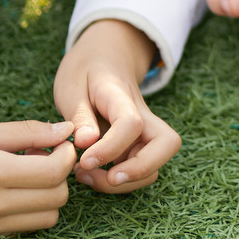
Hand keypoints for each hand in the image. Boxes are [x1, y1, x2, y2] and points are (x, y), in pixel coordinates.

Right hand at [0, 120, 76, 238]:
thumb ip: (27, 133)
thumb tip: (67, 130)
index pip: (55, 174)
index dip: (66, 156)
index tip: (59, 143)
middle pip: (57, 199)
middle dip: (59, 176)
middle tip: (43, 157)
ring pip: (45, 219)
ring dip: (47, 197)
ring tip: (27, 175)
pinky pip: (20, 228)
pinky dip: (25, 211)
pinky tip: (7, 191)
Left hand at [53, 19, 181, 193]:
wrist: (105, 56)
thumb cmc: (86, 71)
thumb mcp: (71, 86)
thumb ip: (78, 115)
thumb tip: (86, 143)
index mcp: (122, 96)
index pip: (131, 124)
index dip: (110, 149)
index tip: (84, 161)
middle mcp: (143, 115)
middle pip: (167, 144)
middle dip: (139, 170)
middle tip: (105, 177)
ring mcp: (144, 131)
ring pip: (156, 164)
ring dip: (126, 181)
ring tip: (86, 174)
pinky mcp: (138, 144)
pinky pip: (141, 169)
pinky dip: (120, 181)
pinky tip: (92, 172)